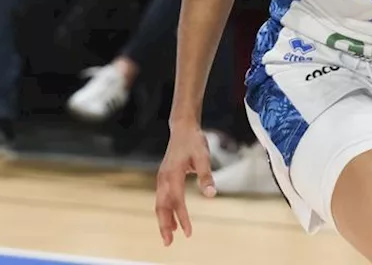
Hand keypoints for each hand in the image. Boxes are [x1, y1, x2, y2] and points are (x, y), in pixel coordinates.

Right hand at [155, 125, 215, 244]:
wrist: (183, 128)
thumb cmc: (194, 142)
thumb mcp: (203, 157)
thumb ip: (206, 176)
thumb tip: (211, 195)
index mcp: (173, 174)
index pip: (177, 201)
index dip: (182, 218)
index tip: (188, 232)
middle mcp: (164, 178)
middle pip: (161, 206)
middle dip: (164, 225)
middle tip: (168, 243)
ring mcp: (162, 178)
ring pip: (159, 203)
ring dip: (163, 220)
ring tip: (169, 236)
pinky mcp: (164, 177)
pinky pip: (161, 198)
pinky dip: (164, 210)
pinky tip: (171, 218)